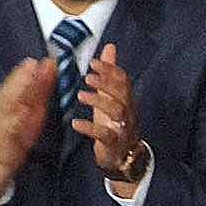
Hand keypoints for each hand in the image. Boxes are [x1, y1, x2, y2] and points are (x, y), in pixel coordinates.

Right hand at [0, 56, 55, 200]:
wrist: (1, 158)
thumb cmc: (18, 131)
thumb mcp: (33, 106)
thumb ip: (40, 87)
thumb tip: (50, 65)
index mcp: (9, 96)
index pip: (20, 79)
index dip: (31, 69)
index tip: (44, 59)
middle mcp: (2, 105)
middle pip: (13, 87)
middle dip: (23, 76)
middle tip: (34, 64)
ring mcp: (1, 120)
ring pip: (8, 103)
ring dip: (17, 91)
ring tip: (28, 81)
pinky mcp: (3, 137)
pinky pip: (10, 127)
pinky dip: (16, 120)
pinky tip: (22, 113)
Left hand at [74, 42, 143, 189]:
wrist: (124, 157)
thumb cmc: (116, 124)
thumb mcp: (113, 96)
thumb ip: (111, 73)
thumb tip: (110, 48)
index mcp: (126, 99)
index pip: (123, 80)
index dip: (110, 70)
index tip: (94, 63)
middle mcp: (128, 112)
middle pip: (123, 93)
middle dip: (106, 83)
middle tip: (89, 77)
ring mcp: (123, 128)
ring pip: (117, 111)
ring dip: (99, 101)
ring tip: (82, 95)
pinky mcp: (114, 143)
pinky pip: (105, 134)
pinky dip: (90, 128)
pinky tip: (77, 123)